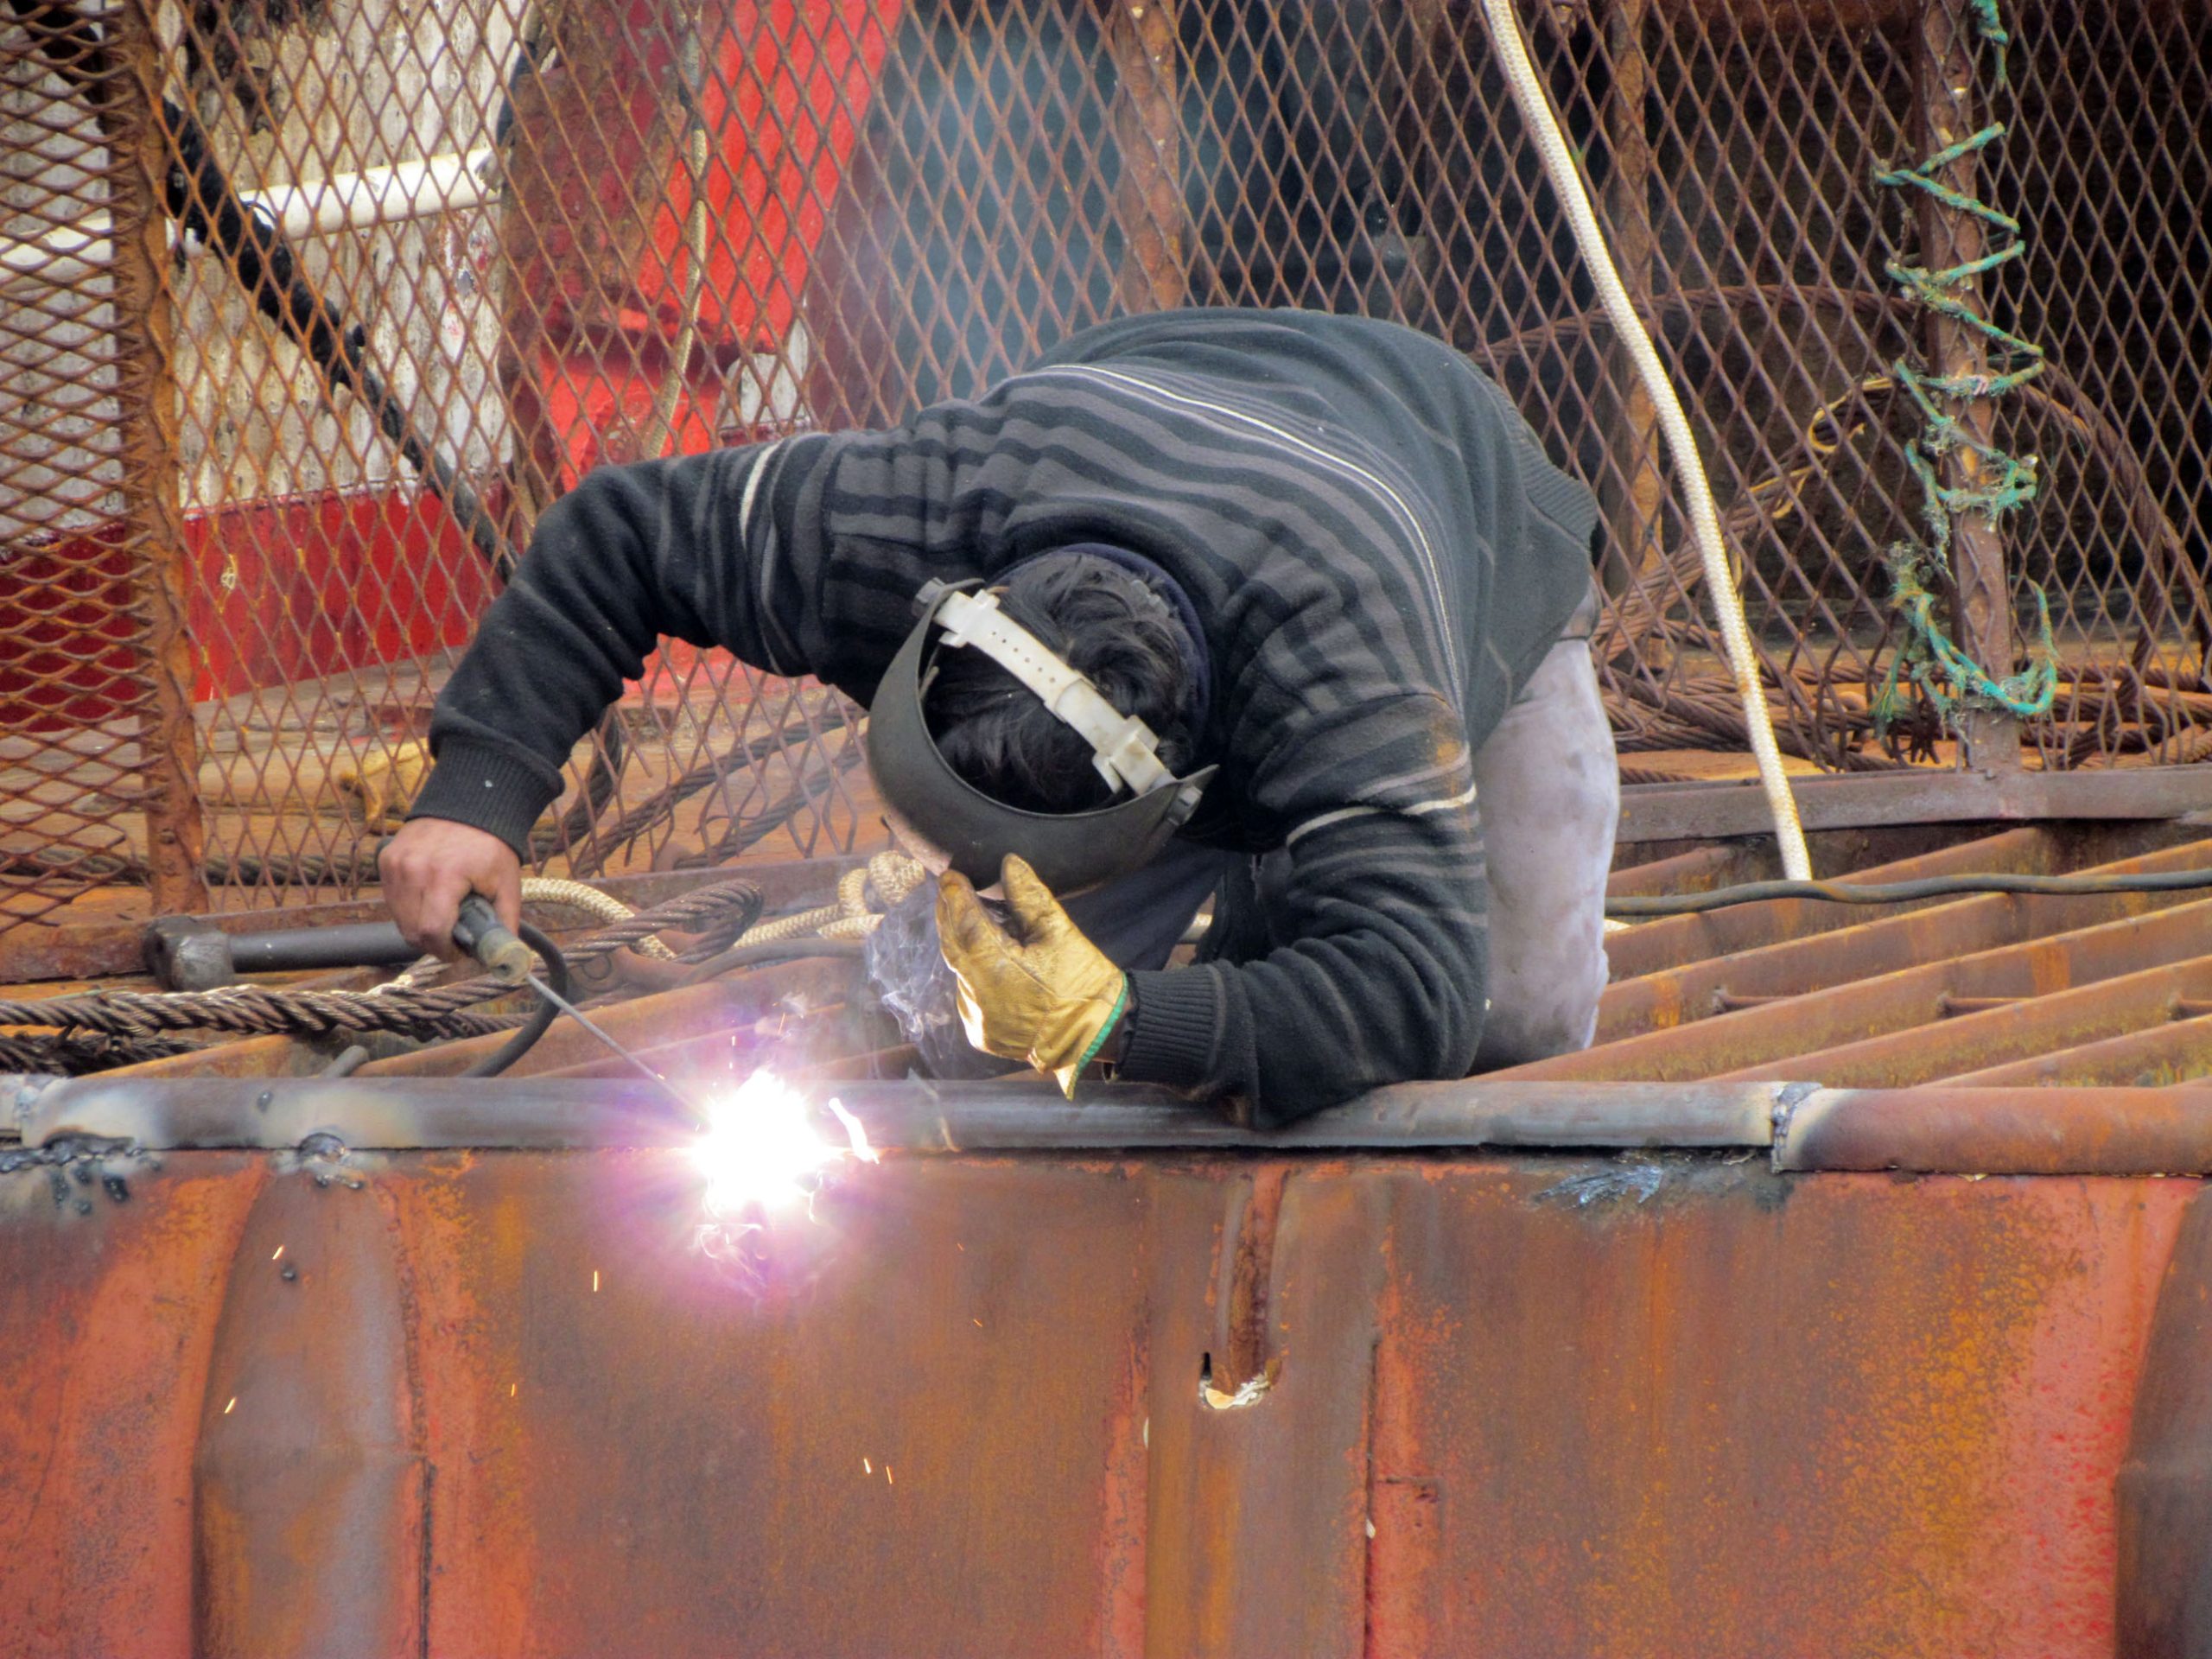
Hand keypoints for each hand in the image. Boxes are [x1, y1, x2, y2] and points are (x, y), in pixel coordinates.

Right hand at [379, 817, 521, 959]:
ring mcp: (394, 864)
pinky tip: (428, 901)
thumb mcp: (507, 884)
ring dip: (418, 927)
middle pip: (411, 931)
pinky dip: (407, 909)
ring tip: (441, 918)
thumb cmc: (491, 845)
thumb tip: (505, 957)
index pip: (431, 931)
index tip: (459, 951)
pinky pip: (391, 900)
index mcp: (444, 877)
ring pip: (398, 919)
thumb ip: (505, 923)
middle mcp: (412, 870)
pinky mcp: (385, 860)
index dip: (445, 950)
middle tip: (452, 938)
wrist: (469, 803)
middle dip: (433, 942)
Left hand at [937, 854, 1126, 1097]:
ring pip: (961, 971)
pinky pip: (969, 994)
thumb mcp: (1060, 933)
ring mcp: (977, 1021)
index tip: (951, 875)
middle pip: (954, 948)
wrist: (1097, 1035)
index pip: (965, 926)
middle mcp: (979, 999)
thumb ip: (1029, 897)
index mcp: (998, 972)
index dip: (956, 898)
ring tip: (984, 924)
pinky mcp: (981, 1034)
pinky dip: (976, 974)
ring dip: (967, 946)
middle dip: (951, 916)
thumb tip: (1009, 863)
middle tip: (952, 889)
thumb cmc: (1083, 982)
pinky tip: (994, 962)